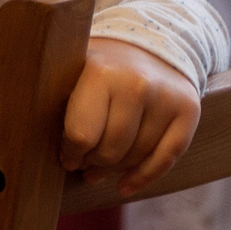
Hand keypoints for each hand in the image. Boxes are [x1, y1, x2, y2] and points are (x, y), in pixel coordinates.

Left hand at [63, 37, 201, 195]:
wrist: (146, 44)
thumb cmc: (97, 69)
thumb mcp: (72, 75)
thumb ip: (58, 107)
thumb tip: (42, 154)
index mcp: (99, 72)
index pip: (81, 135)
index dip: (70, 153)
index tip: (67, 156)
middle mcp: (136, 83)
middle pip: (110, 151)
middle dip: (92, 163)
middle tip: (84, 164)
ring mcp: (165, 96)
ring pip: (136, 156)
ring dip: (115, 170)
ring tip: (99, 169)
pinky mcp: (188, 109)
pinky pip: (166, 157)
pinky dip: (143, 177)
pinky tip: (125, 185)